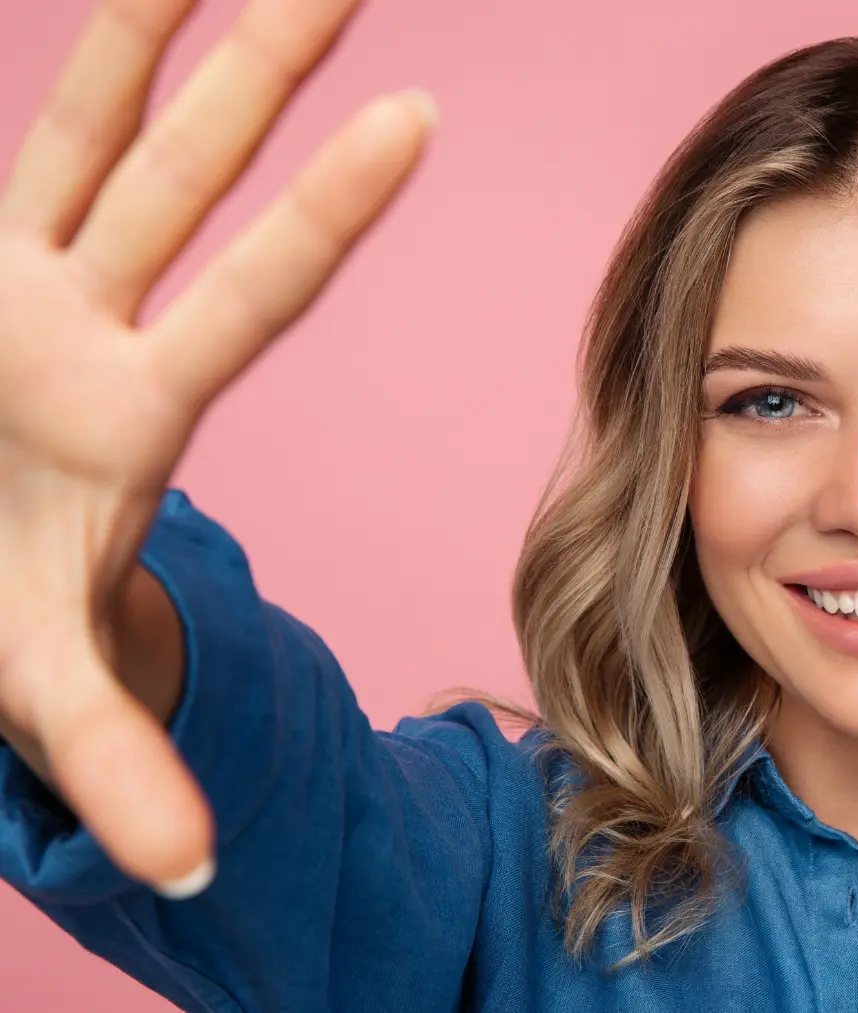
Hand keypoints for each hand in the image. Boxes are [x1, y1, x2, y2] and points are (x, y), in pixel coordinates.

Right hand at [0, 0, 432, 894]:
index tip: (417, 116)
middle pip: (192, 168)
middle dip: (261, 66)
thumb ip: (115, 758)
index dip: (325, 209)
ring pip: (98, 124)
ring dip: (150, 24)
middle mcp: (90, 319)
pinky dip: (58, 70)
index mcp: (131, 409)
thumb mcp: (48, 681)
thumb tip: (191, 869)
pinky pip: (15, 142)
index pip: (251, 288)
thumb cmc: (7, 610)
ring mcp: (23, 277)